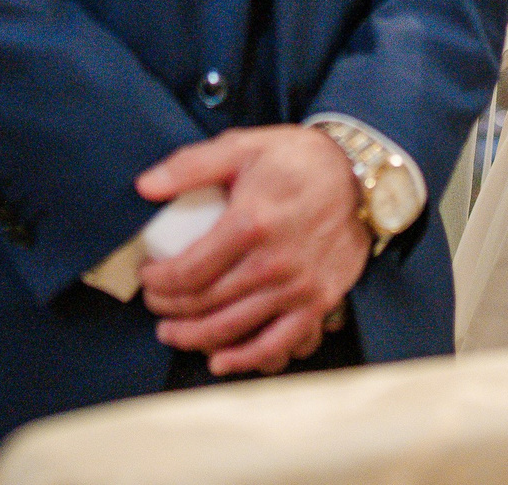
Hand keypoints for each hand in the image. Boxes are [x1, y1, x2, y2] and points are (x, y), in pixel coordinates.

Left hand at [134, 126, 369, 376]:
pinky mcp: (318, 302)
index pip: (187, 271)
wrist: (362, 176)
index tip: (147, 276)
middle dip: (168, 309)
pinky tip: (220, 361)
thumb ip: (191, 165)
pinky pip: (277, 344)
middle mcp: (273, 263)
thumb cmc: (299, 160)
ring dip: (193, 337)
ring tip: (174, 332)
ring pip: (231, 328)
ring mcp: (297, 287)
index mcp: (250, 223)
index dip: (158, 281)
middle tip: (155, 304)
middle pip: (204, 303)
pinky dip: (245, 360)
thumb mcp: (244, 146)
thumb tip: (145, 186)